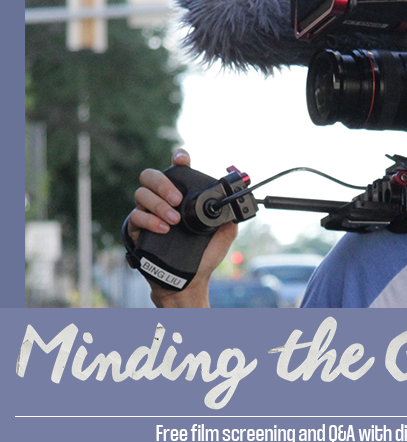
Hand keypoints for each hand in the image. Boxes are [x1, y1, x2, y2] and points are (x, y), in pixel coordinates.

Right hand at [128, 149, 237, 307]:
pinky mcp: (137, 230)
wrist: (189, 282)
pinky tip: (163, 228)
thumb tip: (235, 205)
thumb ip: (228, 218)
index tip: (182, 159)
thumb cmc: (204, 257)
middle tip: (177, 200)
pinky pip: (135, 216)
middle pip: (151, 176)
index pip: (177, 170)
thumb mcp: (223, 235)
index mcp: (183, 197)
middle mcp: (164, 201)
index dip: (178, 159)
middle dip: (163, 184)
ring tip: (173, 220)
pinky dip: (149, 220)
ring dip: (158, 205)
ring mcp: (149, 214)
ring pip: (141, 194)